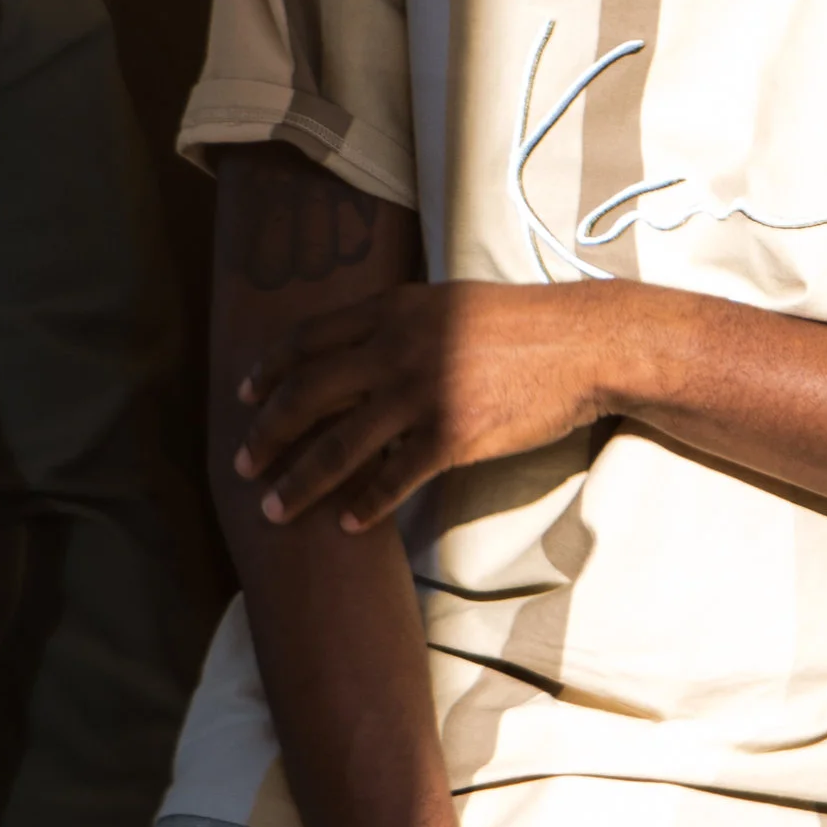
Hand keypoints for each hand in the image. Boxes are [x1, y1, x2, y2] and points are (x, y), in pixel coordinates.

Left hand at [236, 280, 631, 528]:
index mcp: (392, 309)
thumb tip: (362, 343)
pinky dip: (366, 505)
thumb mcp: (449, 303)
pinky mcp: (453, 434)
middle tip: (242, 463)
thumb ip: (400, 321)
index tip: (244, 396)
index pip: (307, 338)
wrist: (584, 342)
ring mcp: (422, 392)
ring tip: (274, 508)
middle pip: (307, 394)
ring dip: (299, 482)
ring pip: (338, 444)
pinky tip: (350, 524)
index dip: (268, 370)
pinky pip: (393, 478)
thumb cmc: (523, 323)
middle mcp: (396, 347)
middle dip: (265, 434)